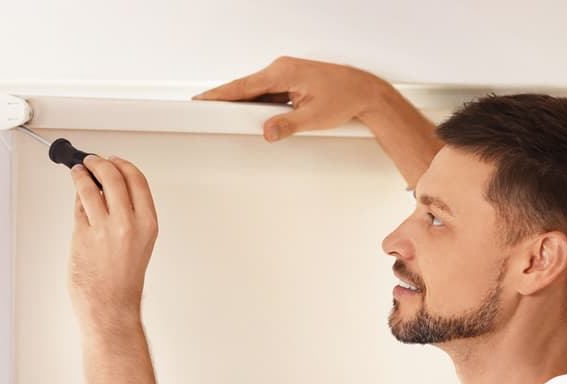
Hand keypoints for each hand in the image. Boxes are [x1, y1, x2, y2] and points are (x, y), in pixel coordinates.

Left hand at [67, 156, 157, 329]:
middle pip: (114, 176)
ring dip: (82, 174)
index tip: (114, 160)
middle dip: (100, 163)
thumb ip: (129, 216)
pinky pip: (79, 206)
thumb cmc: (124, 282)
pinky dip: (77, 197)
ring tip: (79, 171)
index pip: (137, 180)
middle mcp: (128, 223)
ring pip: (91, 186)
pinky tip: (77, 195)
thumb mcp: (139, 243)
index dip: (123, 165)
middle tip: (92, 160)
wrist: (111, 306)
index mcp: (148, 223)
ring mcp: (104, 228)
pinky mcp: (83, 234)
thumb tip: (110, 191)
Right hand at [193, 56, 391, 141]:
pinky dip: (260, 103)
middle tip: (207, 111)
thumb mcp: (314, 117)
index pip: (243, 86)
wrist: (364, 92)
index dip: (220, 94)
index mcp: (283, 72)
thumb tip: (267, 132)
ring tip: (231, 119)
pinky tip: (258, 116)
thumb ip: (287, 125)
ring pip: (256, 91)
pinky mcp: (290, 81)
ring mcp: (286, 74)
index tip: (202, 100)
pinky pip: (268, 92)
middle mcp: (282, 69)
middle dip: (228, 101)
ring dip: (246, 104)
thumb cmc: (346, 97)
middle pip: (246, 87)